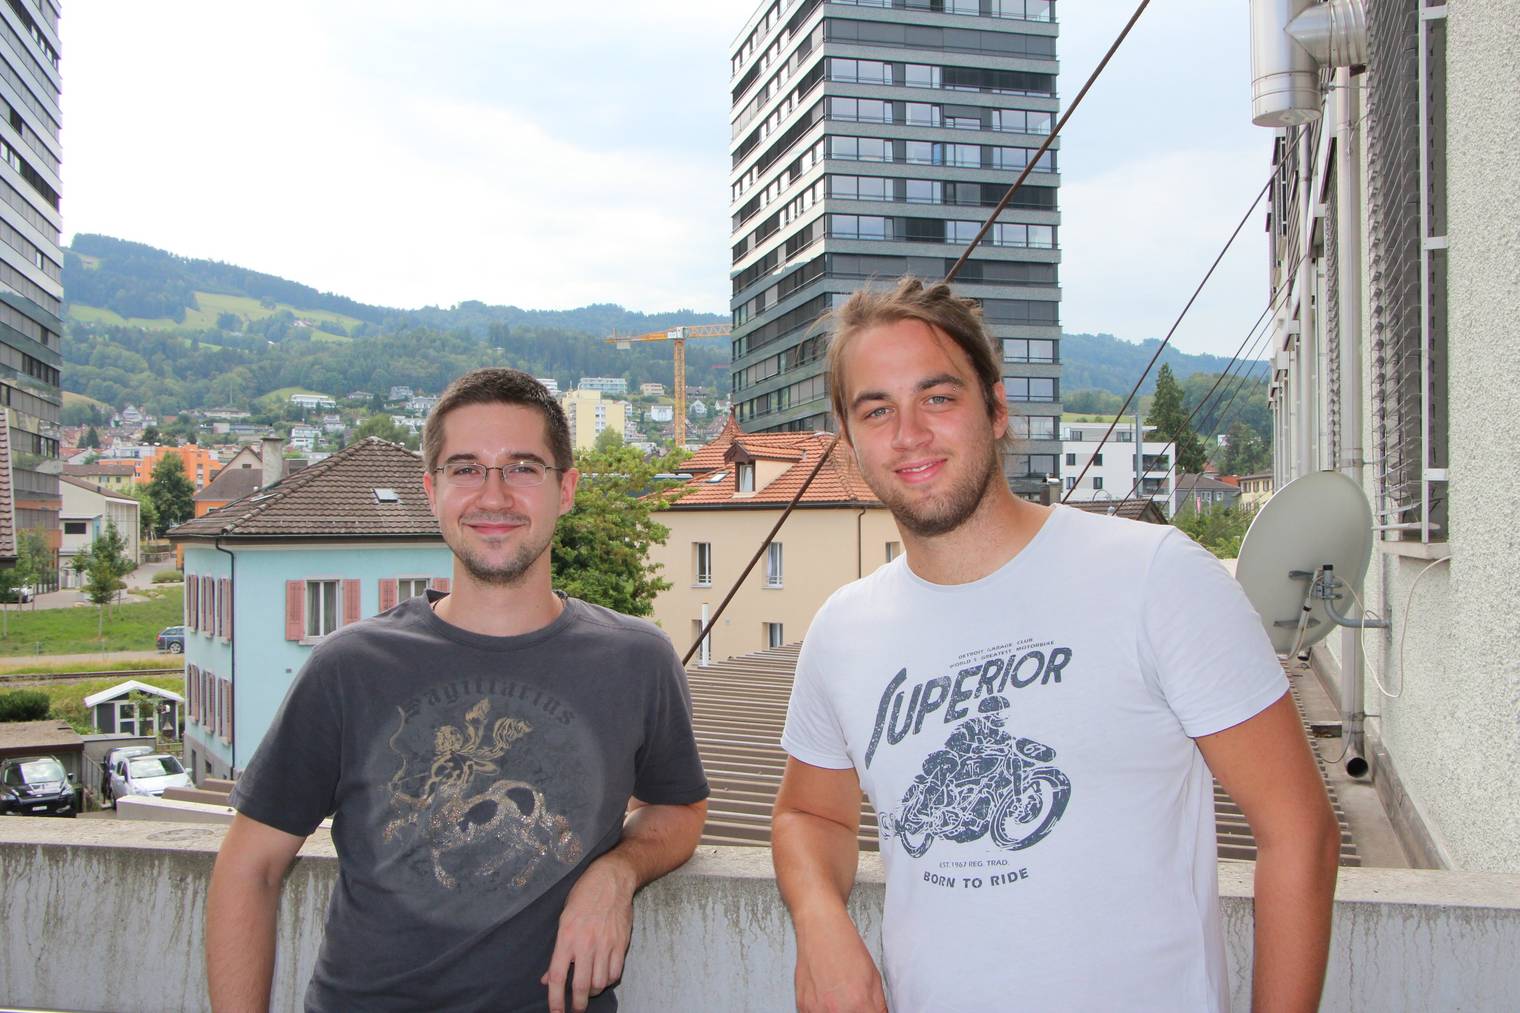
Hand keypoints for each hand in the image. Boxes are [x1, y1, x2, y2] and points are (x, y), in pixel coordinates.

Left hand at [542, 857, 635, 1012]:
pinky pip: (615, 972)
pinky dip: (609, 980)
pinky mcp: (621, 943)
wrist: (612, 879)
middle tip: (576, 1009)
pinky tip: (604, 977)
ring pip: (599, 982)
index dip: (555, 999)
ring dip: (593, 991)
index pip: (557, 976)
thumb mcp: (563, 919)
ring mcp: (605, 944)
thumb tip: (548, 977)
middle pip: (580, 986)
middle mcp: (585, 943)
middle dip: (577, 1004)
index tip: (555, 1012)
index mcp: (566, 936)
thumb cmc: (583, 895)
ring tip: (589, 989)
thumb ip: (558, 951)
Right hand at [794, 912, 886, 1012]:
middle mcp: (836, 1011)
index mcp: (859, 1004)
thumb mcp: (873, 977)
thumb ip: (879, 1006)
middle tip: (854, 1002)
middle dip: (855, 1012)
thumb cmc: (846, 948)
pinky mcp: (802, 1007)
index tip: (867, 1009)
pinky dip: (822, 1011)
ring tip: (839, 999)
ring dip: (838, 1012)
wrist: (820, 929)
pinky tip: (826, 997)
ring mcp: (816, 1011)